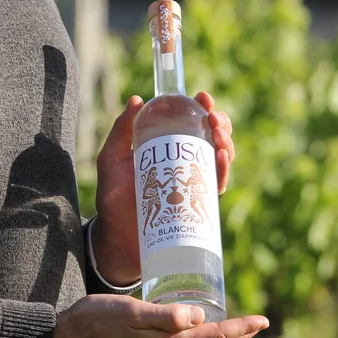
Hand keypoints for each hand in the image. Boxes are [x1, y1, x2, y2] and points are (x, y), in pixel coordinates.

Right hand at [41, 295, 268, 337]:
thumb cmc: (96, 321)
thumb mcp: (130, 312)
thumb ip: (163, 316)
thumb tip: (198, 317)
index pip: (213, 336)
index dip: (239, 328)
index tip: (262, 320)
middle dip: (237, 335)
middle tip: (259, 323)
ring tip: (237, 329)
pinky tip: (195, 330)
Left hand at [91, 91, 235, 284]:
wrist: (117, 239)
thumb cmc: (113, 198)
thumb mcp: (111, 159)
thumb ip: (121, 131)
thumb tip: (137, 100)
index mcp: (168, 147)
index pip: (191, 122)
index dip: (202, 107)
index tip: (203, 97)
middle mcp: (185, 164)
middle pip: (212, 137)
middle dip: (220, 123)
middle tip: (213, 119)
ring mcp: (194, 184)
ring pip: (220, 158)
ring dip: (225, 143)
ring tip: (218, 137)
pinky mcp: (199, 205)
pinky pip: (217, 185)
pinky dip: (222, 170)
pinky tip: (219, 158)